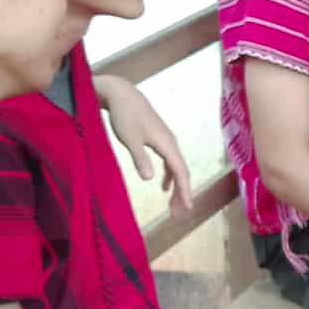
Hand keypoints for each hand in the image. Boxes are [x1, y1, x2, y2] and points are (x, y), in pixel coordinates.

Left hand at [98, 77, 191, 214]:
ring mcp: (166, 140)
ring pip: (176, 168)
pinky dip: (169, 176)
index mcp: (167, 144)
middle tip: (178, 214)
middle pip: (181, 172)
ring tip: (173, 206)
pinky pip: (170, 162)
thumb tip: (150, 179)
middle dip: (181, 193)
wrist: (122, 94)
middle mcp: (171, 143)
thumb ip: (140, 159)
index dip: (184, 191)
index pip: (180, 172)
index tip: (187, 208)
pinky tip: (164, 187)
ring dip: (176, 187)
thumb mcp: (130, 139)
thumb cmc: (124, 115)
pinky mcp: (159, 139)